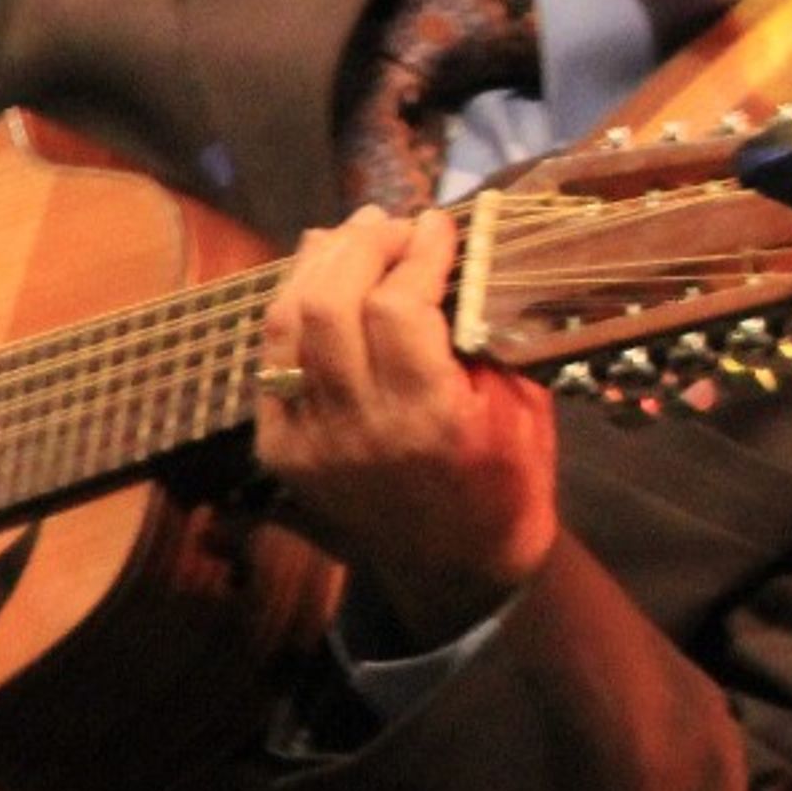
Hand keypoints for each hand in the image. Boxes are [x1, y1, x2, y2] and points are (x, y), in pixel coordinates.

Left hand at [254, 208, 559, 630]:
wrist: (454, 569)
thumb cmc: (507, 481)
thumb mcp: (520, 407)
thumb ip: (483, 335)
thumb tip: (449, 256)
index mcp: (429, 420)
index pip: (399, 307)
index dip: (417, 250)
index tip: (439, 222)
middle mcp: (358, 429)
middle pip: (330, 304)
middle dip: (361, 245)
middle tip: (392, 223)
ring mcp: (308, 442)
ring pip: (287, 324)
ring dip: (319, 265)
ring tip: (352, 235)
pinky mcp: (279, 450)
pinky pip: (271, 360)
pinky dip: (293, 309)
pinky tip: (320, 280)